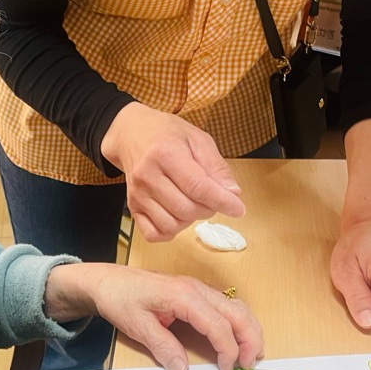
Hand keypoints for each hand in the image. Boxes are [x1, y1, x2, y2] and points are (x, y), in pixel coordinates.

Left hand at [44, 263, 262, 369]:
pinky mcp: (197, 294)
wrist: (108, 281)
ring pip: (237, 307)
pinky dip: (239, 324)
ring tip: (250, 356)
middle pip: (238, 313)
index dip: (228, 350)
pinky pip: (228, 307)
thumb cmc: (120, 299)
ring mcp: (199, 289)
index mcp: (184, 296)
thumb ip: (162, 346)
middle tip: (250, 365)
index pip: (218, 325)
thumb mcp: (137, 326)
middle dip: (250, 340)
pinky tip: (238, 340)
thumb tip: (182, 369)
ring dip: (249, 331)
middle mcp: (198, 289)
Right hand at [100, 102, 244, 241]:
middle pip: (186, 209)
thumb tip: (233, 194)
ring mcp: (137, 194)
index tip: (238, 208)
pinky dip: (170, 232)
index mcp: (165, 153)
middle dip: (208, 209)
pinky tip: (177, 216)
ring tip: (193, 203)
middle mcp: (147, 176)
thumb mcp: (198, 139)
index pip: (198, 187)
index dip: (222, 201)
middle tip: (212, 198)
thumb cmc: (167, 135)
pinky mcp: (132, 207)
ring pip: (171, 225)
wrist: (132, 135)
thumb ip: (217, 166)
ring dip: (190, 220)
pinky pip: (153, 234)